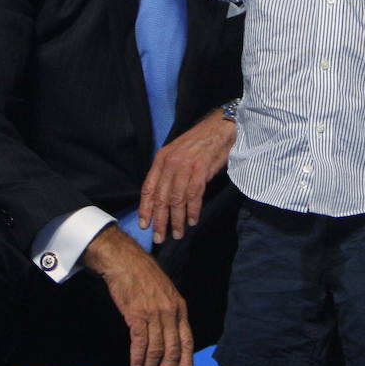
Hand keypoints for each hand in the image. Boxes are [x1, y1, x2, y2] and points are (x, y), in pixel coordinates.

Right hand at [82, 225, 192, 365]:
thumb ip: (168, 313)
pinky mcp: (137, 313)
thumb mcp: (165, 293)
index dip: (187, 361)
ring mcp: (154, 313)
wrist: (125, 260)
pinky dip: (138, 356)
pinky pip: (139, 341)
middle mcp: (170, 312)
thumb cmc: (143, 275)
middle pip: (173, 349)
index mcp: (180, 308)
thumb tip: (167, 335)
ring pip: (156, 348)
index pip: (187, 340)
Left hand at [138, 108, 235, 243]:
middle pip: (161, 198)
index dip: (145, 208)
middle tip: (159, 237)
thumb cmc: (200, 142)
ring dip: (177, 220)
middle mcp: (170, 163)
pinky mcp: (201, 169)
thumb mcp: (177, 153)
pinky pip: (194, 195)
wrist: (220, 128)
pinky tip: (192, 220)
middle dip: (159, 220)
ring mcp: (185, 166)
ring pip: (177, 199)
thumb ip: (168, 172)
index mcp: (161, 159)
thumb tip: (163, 197)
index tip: (144, 225)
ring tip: (178, 233)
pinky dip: (192, 210)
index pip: (148, 188)